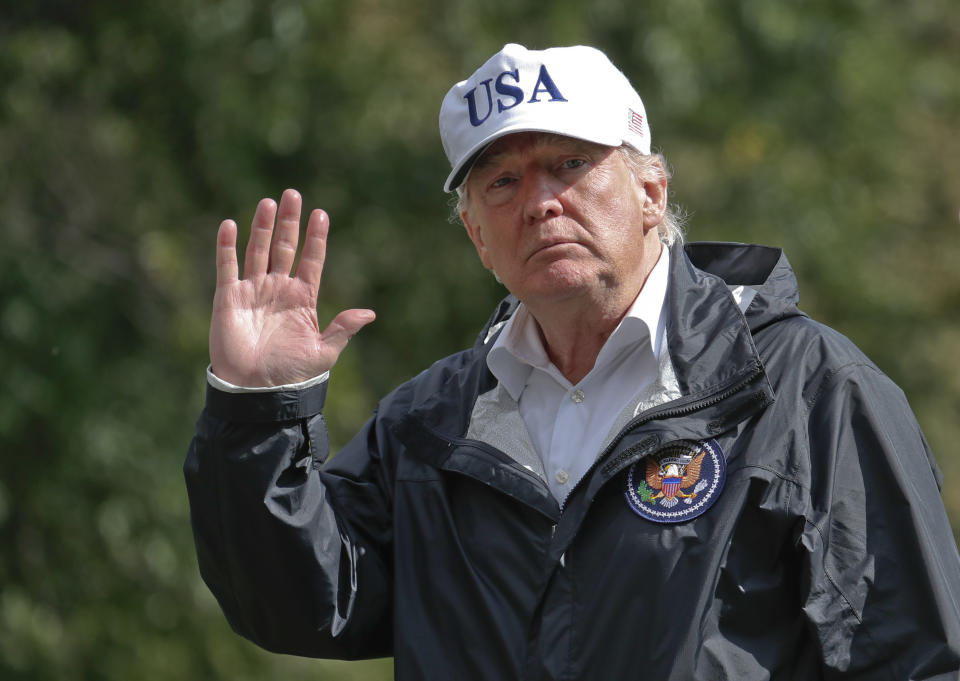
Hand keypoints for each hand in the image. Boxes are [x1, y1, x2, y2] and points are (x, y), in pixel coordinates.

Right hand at [209, 188, 374, 386]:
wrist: (257, 392)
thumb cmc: (291, 375)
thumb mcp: (323, 352)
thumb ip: (343, 329)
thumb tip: (369, 313)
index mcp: (303, 299)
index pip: (311, 260)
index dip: (316, 238)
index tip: (322, 214)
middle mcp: (278, 289)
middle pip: (285, 248)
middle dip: (290, 222)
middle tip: (294, 194)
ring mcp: (253, 291)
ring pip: (259, 250)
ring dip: (264, 227)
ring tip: (270, 202)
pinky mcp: (228, 298)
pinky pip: (227, 267)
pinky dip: (227, 246)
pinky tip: (231, 225)